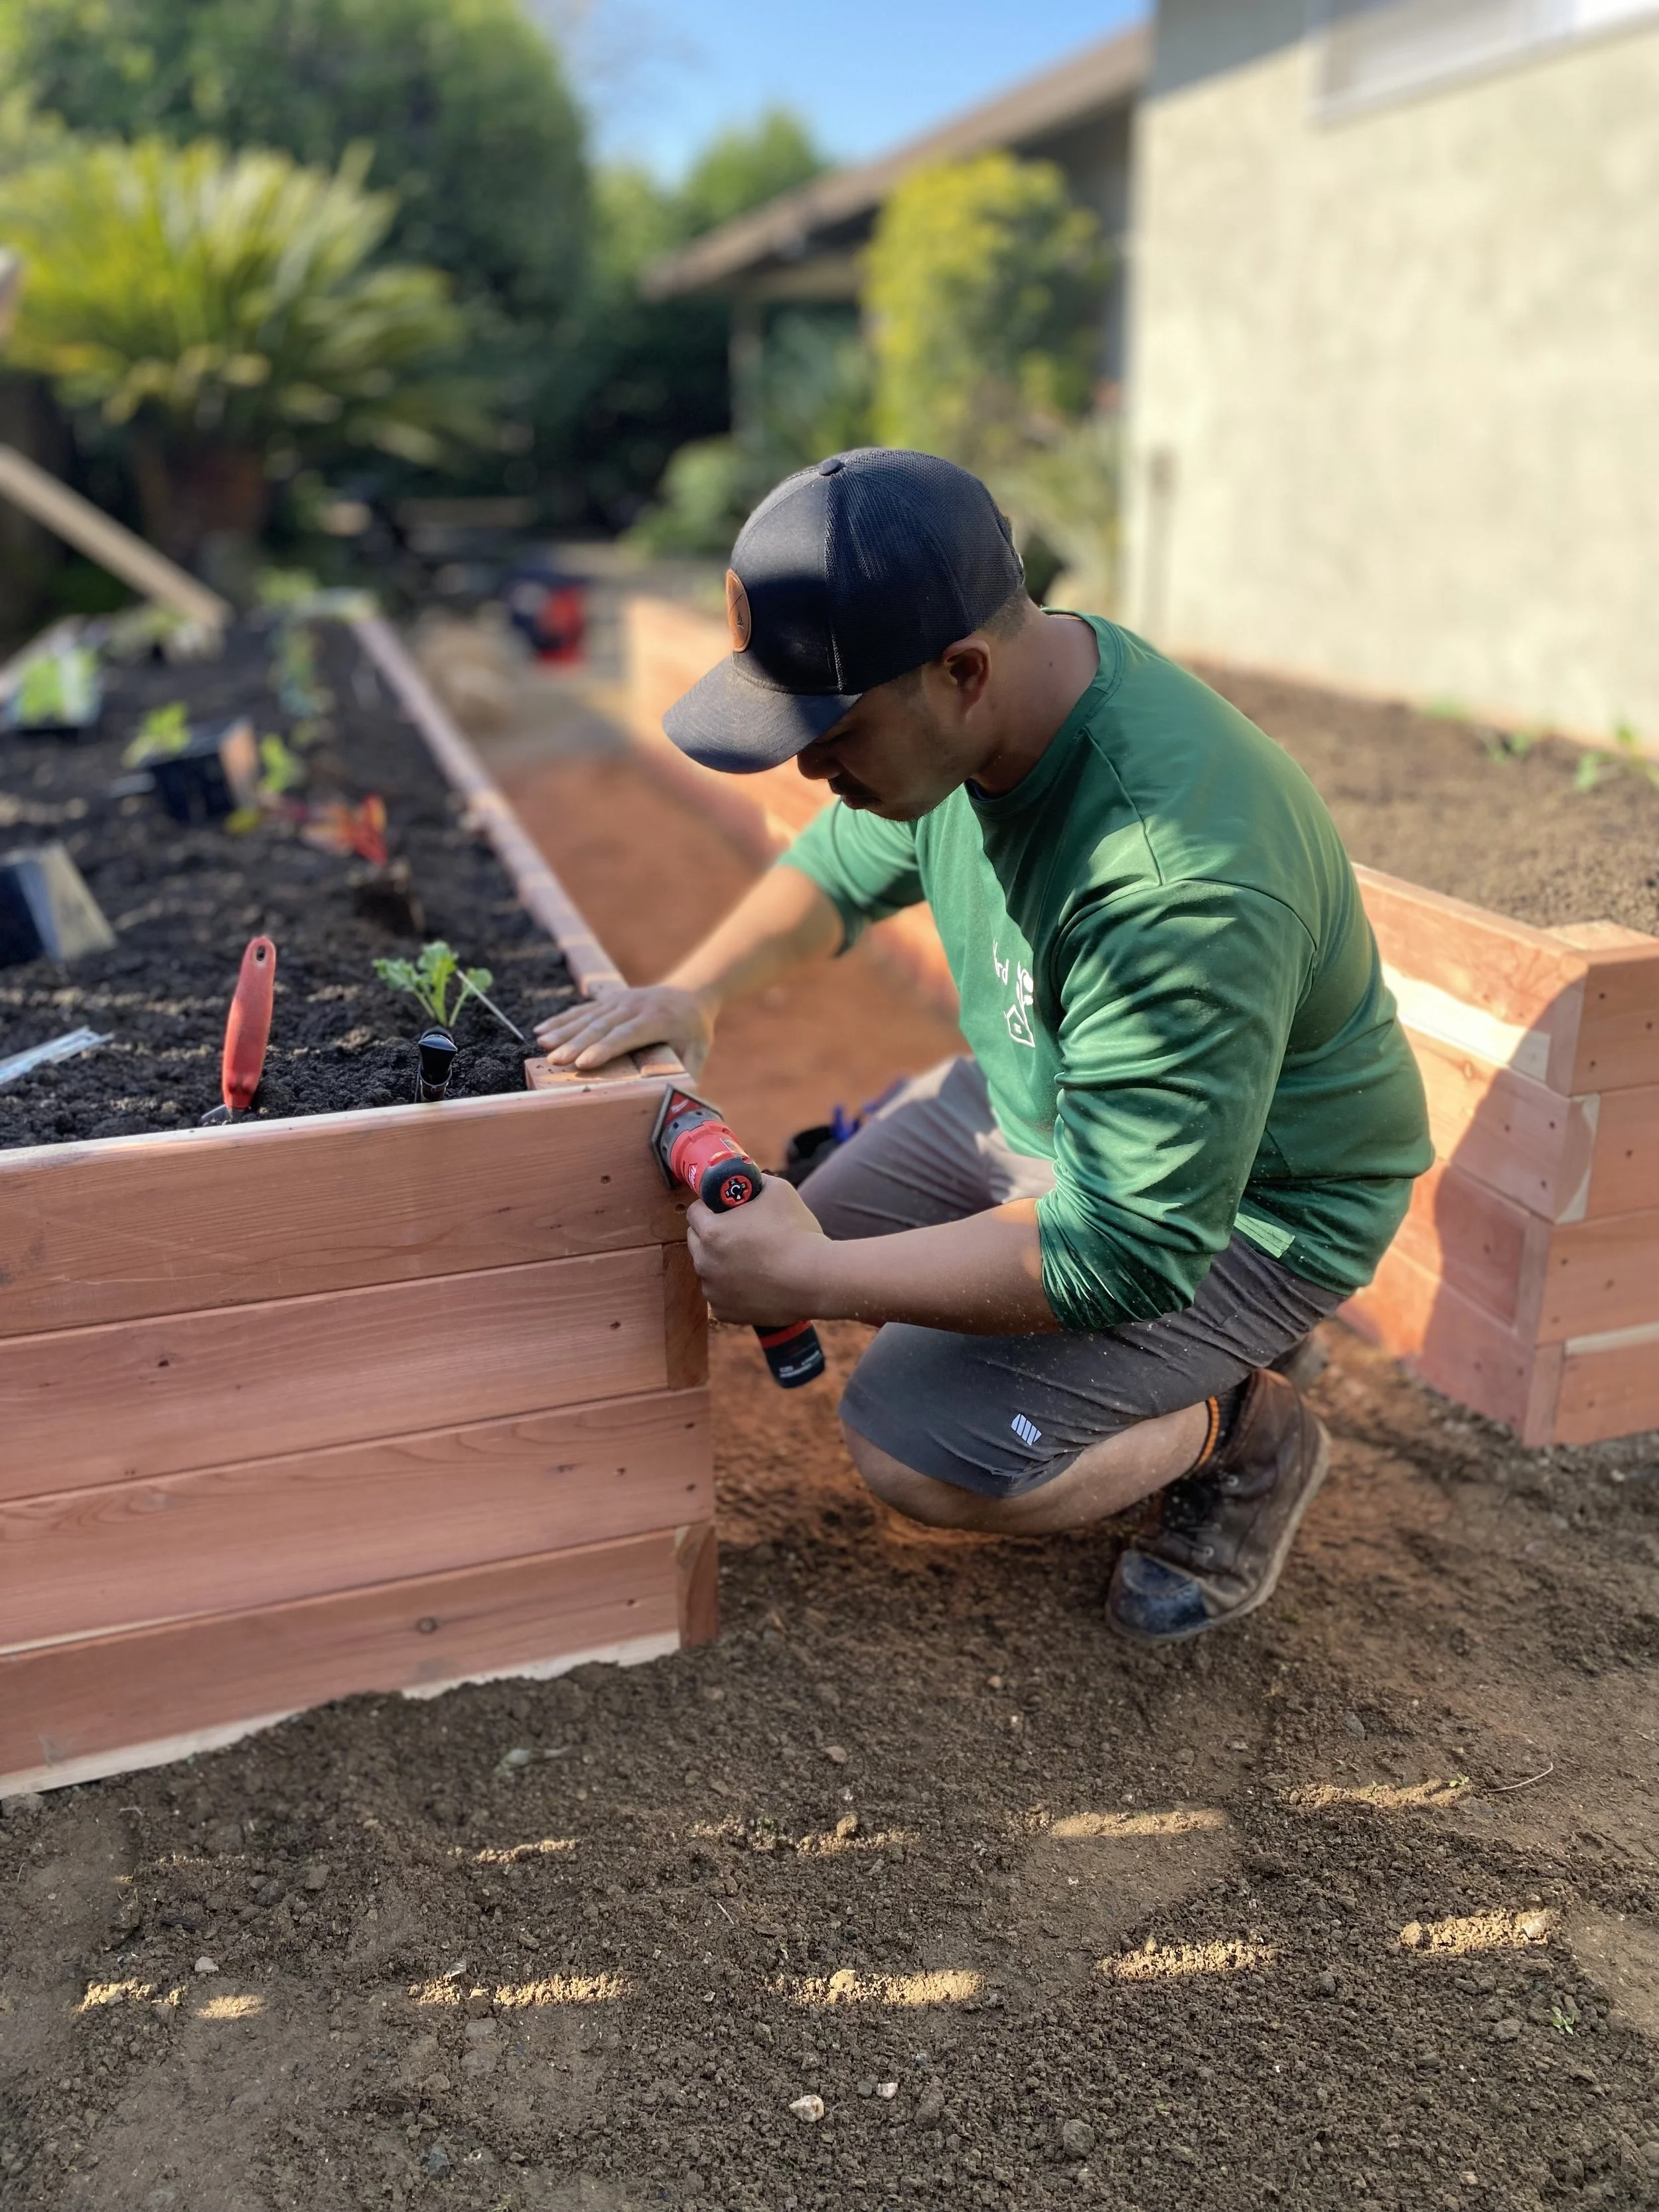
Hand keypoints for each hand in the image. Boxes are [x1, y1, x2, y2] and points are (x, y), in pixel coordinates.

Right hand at [534, 981, 714, 1075]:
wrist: (691, 992)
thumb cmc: (694, 1030)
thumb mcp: (699, 1051)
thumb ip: (689, 1074)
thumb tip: (678, 1103)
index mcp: (658, 1019)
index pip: (627, 1035)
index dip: (604, 1049)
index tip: (583, 1063)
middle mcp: (635, 1006)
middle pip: (602, 1026)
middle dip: (577, 1043)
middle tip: (556, 1061)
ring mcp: (620, 1000)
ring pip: (588, 1016)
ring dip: (564, 1031)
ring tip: (542, 1045)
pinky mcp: (609, 999)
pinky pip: (582, 1010)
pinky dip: (561, 1020)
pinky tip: (541, 1030)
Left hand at [686, 1175, 828, 1324]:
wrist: (815, 1280)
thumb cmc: (797, 1233)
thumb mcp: (779, 1190)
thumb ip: (757, 1181)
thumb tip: (750, 1178)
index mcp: (711, 1231)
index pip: (694, 1212)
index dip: (709, 1207)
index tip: (723, 1209)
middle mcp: (704, 1262)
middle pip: (695, 1241)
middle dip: (710, 1234)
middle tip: (738, 1233)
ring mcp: (713, 1290)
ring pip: (707, 1269)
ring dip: (719, 1263)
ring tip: (750, 1260)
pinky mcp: (725, 1312)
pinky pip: (720, 1295)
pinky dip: (731, 1289)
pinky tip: (753, 1283)